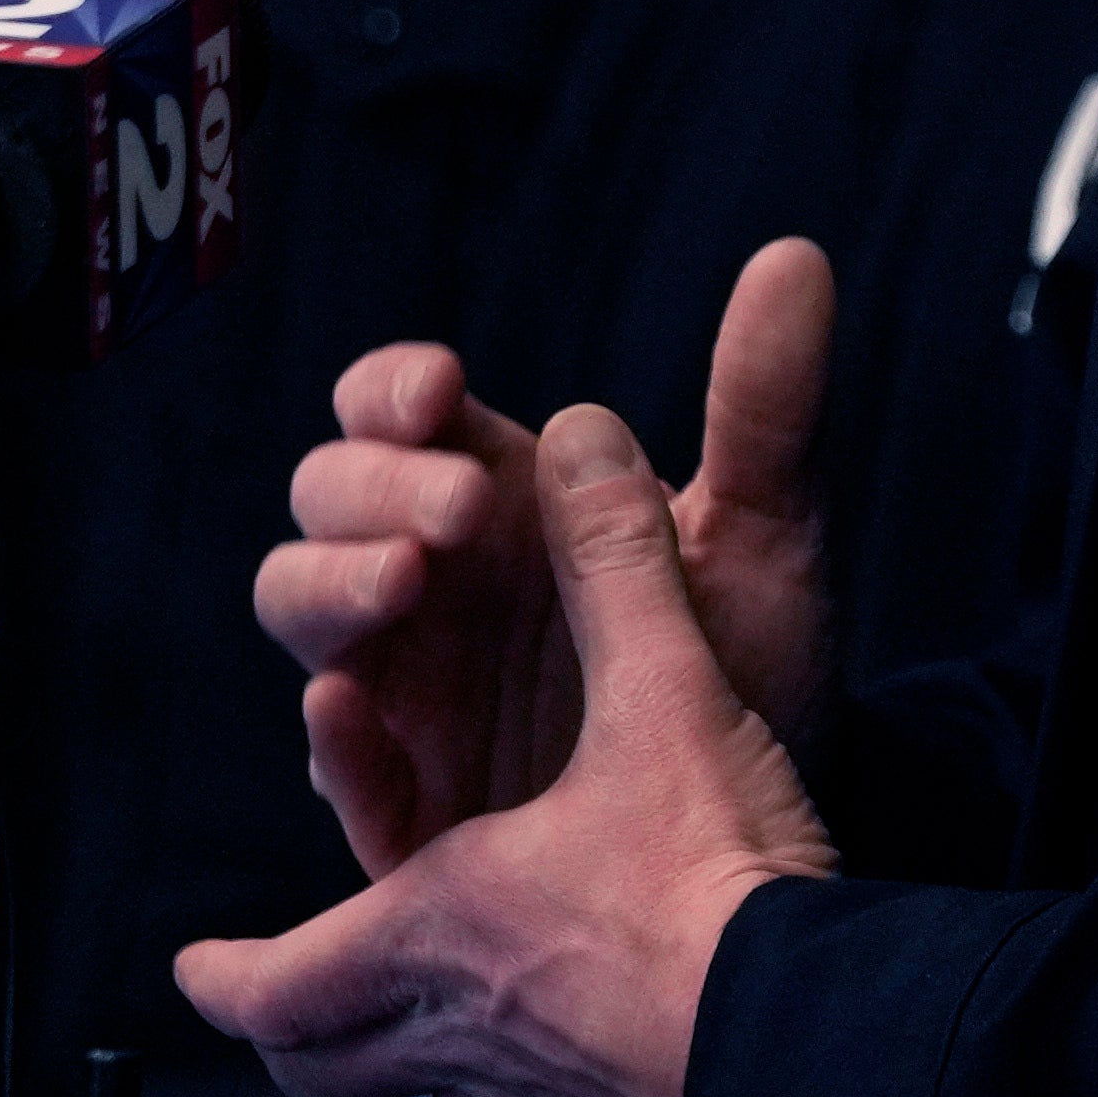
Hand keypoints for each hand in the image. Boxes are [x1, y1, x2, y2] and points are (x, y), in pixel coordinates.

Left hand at [175, 396, 838, 1096]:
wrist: (812, 1045)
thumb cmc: (715, 884)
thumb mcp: (664, 693)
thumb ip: (618, 564)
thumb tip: (580, 441)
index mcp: (439, 924)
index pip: (285, 974)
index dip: (230, 973)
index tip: (192, 968)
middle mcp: (465, 1030)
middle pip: (330, 1065)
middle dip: (288, 1032)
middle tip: (265, 1017)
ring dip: (387, 1080)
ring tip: (392, 1060)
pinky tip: (548, 1080)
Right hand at [249, 245, 840, 872]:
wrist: (772, 843)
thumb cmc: (756, 673)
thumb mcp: (765, 544)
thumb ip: (766, 410)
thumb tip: (795, 254)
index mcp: (503, 501)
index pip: (395, 411)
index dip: (392, 388)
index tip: (442, 392)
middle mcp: (434, 581)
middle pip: (331, 495)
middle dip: (376, 484)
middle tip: (462, 509)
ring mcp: (407, 688)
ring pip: (302, 609)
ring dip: (334, 581)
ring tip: (407, 580)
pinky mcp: (409, 805)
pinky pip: (340, 770)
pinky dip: (335, 742)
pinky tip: (353, 711)